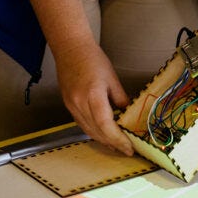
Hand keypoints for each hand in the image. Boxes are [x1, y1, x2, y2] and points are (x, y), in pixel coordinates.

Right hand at [53, 39, 132, 154]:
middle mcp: (80, 104)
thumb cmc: (92, 58)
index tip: (129, 147)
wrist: (70, 48)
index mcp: (93, 95)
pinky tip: (103, 133)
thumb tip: (128, 115)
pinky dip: (94, 132)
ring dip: (103, 141)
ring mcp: (72, 106)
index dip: (119, 139)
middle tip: (127, 149)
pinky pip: (82, 124)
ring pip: (89, 131)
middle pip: (97, 132)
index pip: (107, 125)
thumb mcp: (112, 78)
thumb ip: (121, 99)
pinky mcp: (69, 106)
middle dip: (113, 144)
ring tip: (117, 145)